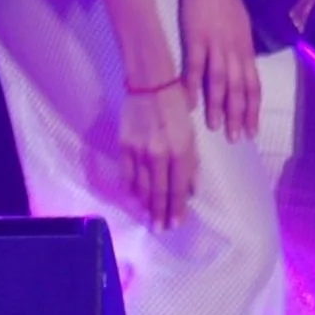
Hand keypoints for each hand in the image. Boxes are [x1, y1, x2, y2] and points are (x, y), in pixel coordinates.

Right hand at [117, 79, 197, 229]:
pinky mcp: (124, 147)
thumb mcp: (191, 135)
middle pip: (158, 193)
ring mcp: (138, 152)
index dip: (176, 209)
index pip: (177, 189)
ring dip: (145, 205)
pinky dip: (131, 190)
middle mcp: (159, 155)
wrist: (150, 85)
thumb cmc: (176, 108)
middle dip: (160, 213)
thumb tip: (191, 192)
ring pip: (141, 187)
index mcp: (180, 150)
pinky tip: (135, 198)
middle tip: (160, 229)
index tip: (175, 224)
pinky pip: (126, 176)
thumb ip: (191, 164)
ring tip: (149, 218)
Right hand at [176, 0, 264, 142]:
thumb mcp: (240, 24)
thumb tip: (241, 67)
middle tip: (236, 138)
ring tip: (215, 128)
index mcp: (245, 47)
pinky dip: (193, 86)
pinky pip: (195, 66)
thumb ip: (240, 47)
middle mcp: (234, 49)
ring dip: (218, 106)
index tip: (252, 130)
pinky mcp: (197, 36)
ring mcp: (216, 43)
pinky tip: (190, 102)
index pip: (253, 84)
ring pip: (219, 82)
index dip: (252, 109)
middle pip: (239, 88)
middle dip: (238, 115)